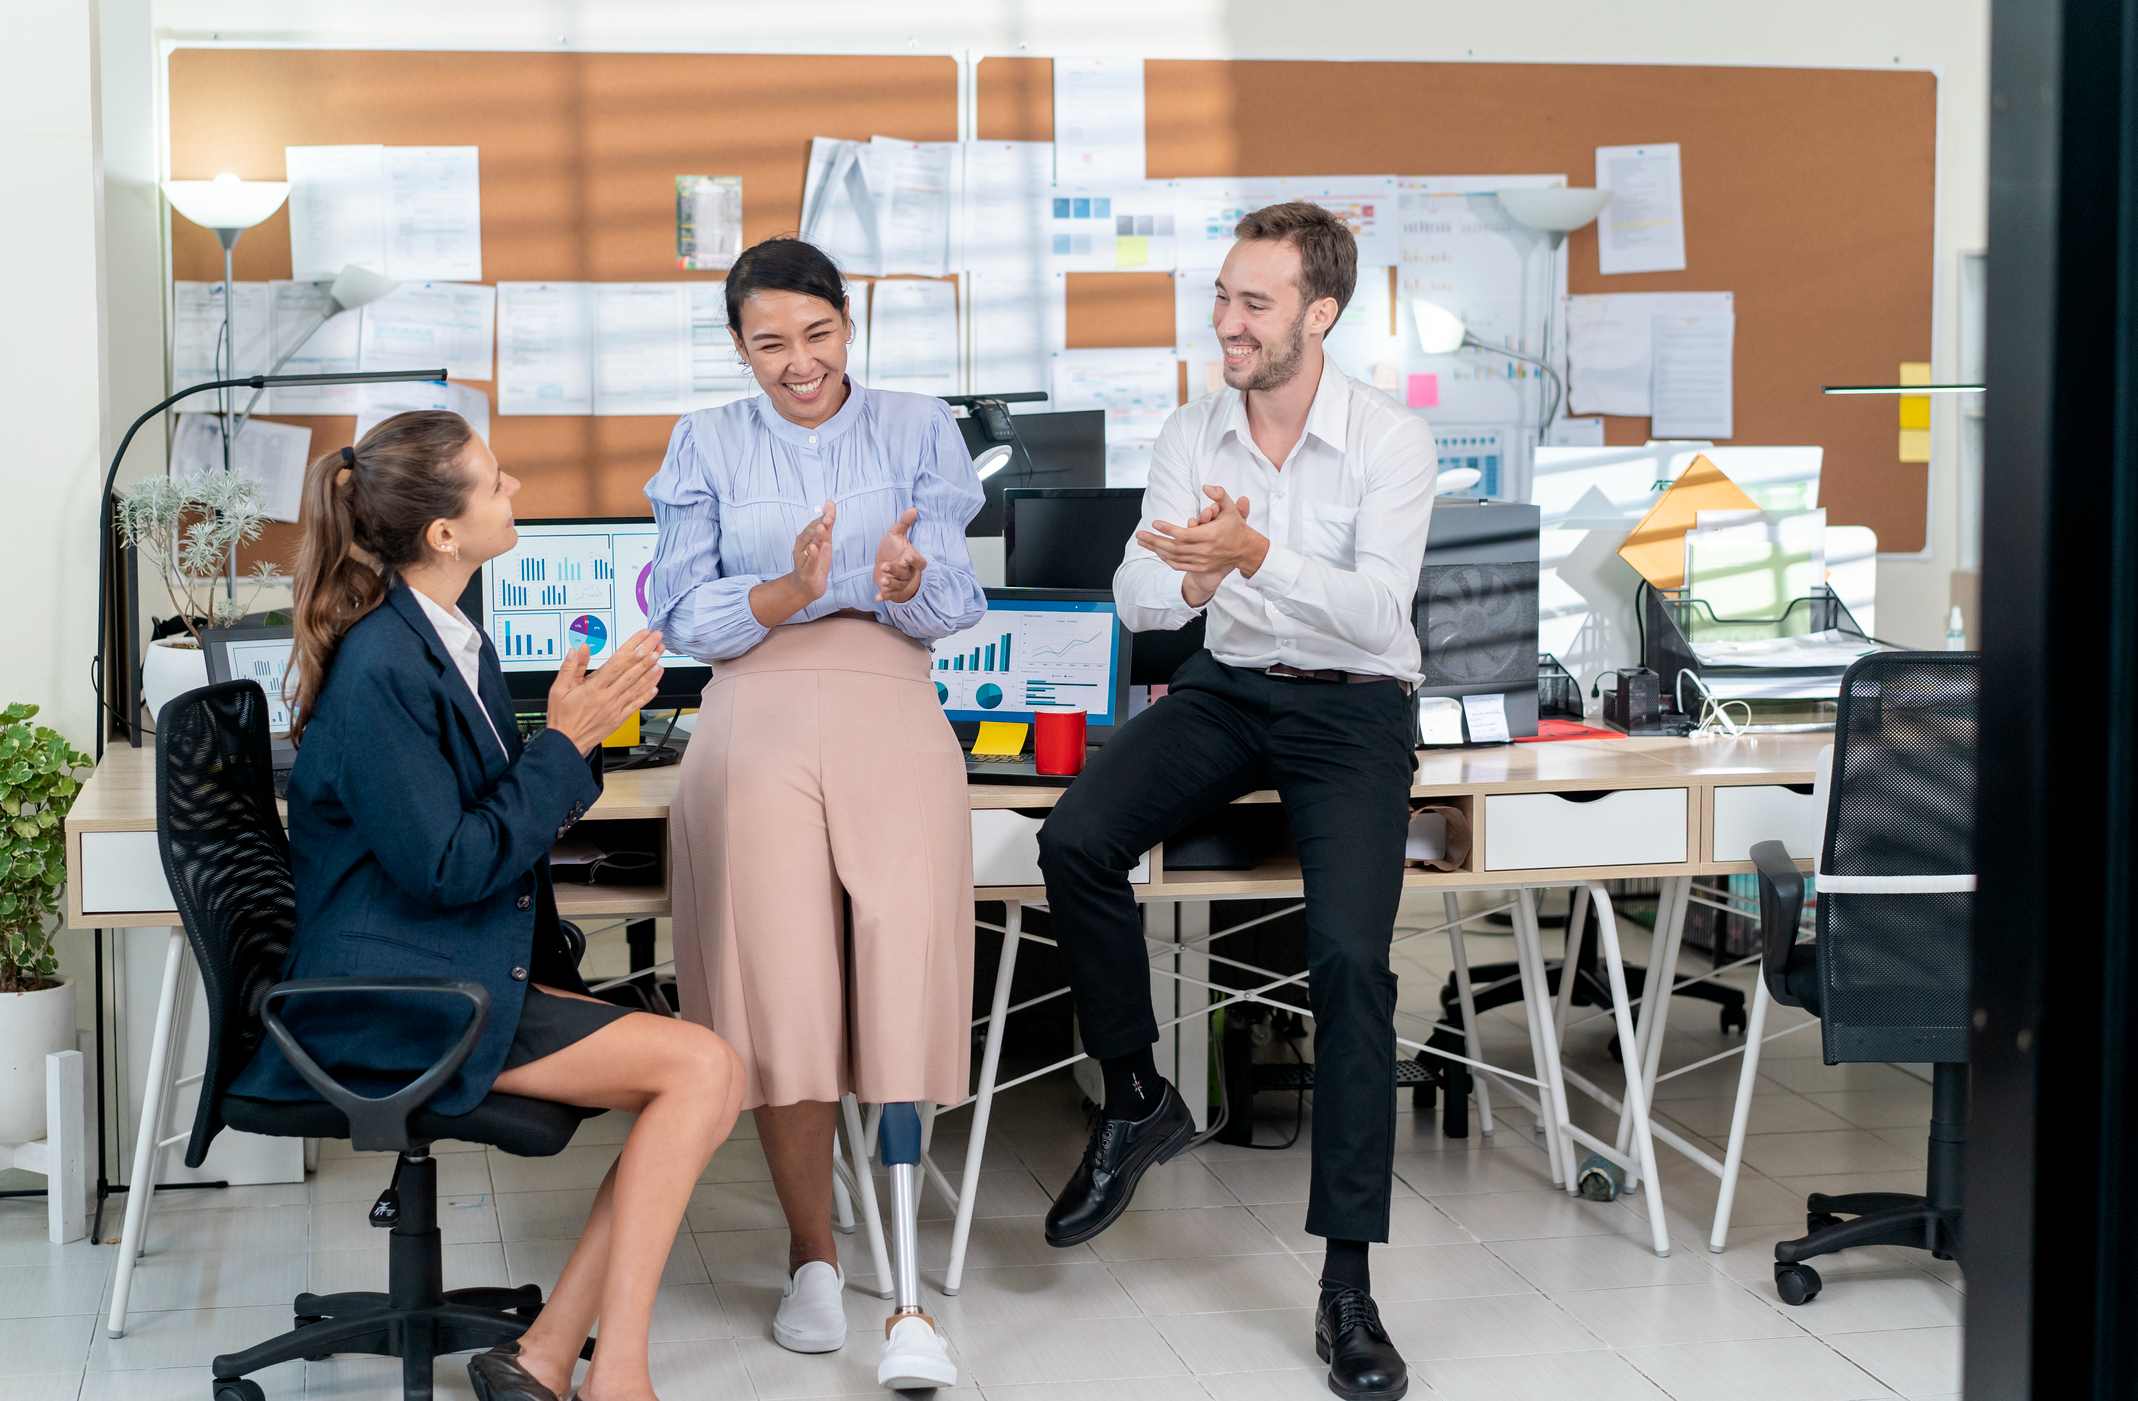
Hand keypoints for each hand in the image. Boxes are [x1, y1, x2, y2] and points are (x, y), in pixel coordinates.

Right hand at [546, 628, 663, 754]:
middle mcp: (608, 697)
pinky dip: (647, 695)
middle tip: (658, 641)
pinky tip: (655, 685)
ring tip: (661, 658)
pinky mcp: (619, 719)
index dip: (633, 647)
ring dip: (651, 671)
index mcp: (593, 687)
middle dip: (647, 654)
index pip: (618, 662)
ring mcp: (615, 708)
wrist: (566, 743)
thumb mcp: (559, 689)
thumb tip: (579, 649)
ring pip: (638, 686)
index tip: (643, 637)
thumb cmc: (562, 717)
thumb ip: (571, 667)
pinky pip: (636, 704)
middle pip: (632, 671)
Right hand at [788, 499, 836, 603]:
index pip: (815, 523)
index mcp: (806, 538)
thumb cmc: (816, 560)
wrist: (808, 585)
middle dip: (818, 524)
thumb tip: (830, 502)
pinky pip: (809, 563)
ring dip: (815, 536)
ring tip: (822, 528)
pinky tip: (816, 548)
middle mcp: (803, 547)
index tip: (830, 506)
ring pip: (809, 546)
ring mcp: (803, 559)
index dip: (823, 515)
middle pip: (810, 533)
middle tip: (827, 517)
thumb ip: (828, 522)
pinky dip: (812, 555)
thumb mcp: (825, 540)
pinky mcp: (807, 572)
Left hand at [874, 507, 926, 603]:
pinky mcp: (891, 591)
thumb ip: (904, 523)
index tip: (907, 556)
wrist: (885, 565)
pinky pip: (890, 595)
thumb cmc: (893, 550)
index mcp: (912, 560)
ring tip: (882, 580)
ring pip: (898, 585)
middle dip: (897, 571)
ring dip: (891, 583)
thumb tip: (913, 508)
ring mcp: (900, 583)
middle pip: (906, 573)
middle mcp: (908, 573)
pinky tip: (877, 597)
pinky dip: (884, 596)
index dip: (914, 560)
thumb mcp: (896, 535)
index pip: (919, 562)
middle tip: (886, 566)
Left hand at [1139, 485, 1264, 603]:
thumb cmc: (1236, 527)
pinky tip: (1157, 552)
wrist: (1246, 550)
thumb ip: (1220, 495)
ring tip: (1143, 542)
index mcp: (1210, 535)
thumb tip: (1206, 486)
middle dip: (1155, 541)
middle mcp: (1205, 550)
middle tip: (1140, 534)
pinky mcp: (1201, 567)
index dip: (1168, 529)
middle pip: (1174, 547)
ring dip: (1157, 550)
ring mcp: (1202, 561)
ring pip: (1174, 557)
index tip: (1155, 523)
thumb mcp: (1231, 508)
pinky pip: (1179, 565)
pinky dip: (1166, 559)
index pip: (1184, 534)